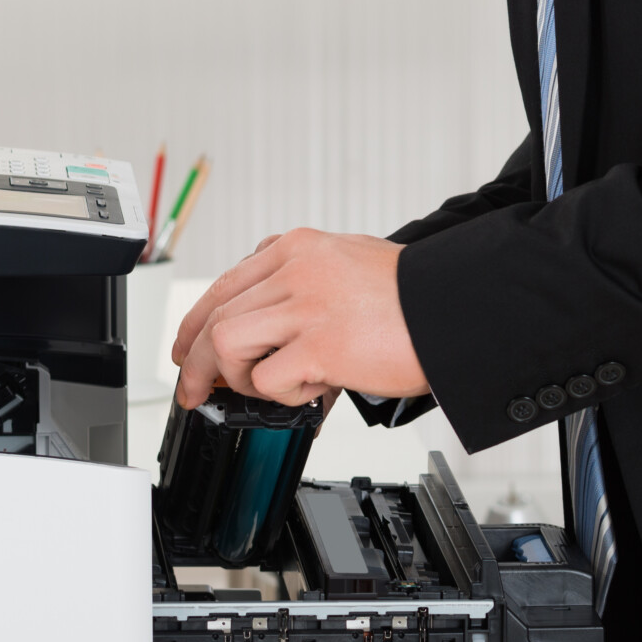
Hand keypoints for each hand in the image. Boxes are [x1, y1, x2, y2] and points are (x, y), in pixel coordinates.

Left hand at [171, 228, 427, 408]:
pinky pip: (268, 379)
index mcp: (298, 247)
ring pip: (225, 344)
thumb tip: (268, 319)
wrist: (454, 309)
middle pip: (214, 317)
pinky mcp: (320, 346)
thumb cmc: (412, 295)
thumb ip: (303, 277)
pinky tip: (313, 389)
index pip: (223, 285)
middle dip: (195, 364)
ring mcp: (306, 306)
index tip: (187, 350)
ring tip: (265, 389)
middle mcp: (295, 270)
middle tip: (195, 392)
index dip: (195, 324)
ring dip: (235, 377)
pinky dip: (283, 394)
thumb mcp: (347, 260)